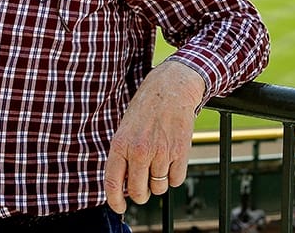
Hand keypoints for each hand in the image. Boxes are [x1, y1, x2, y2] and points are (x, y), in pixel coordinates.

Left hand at [104, 60, 204, 213]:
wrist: (172, 87)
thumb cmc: (147, 106)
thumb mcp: (126, 127)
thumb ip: (123, 154)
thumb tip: (124, 184)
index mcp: (121, 144)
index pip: (114, 183)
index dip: (115, 201)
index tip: (119, 207)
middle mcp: (139, 151)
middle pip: (138, 192)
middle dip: (140, 193)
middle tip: (143, 183)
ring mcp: (161, 153)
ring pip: (159, 188)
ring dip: (158, 182)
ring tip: (159, 162)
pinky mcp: (180, 152)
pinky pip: (176, 180)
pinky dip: (174, 175)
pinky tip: (171, 159)